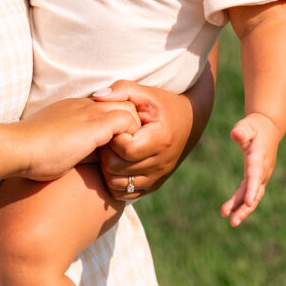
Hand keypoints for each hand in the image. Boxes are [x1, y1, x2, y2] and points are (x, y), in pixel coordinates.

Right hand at [18, 97, 139, 181]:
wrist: (17, 148)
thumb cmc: (29, 154)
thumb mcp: (55, 144)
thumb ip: (72, 145)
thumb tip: (87, 158)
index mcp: (74, 108)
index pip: (107, 104)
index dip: (116, 122)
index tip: (116, 143)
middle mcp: (84, 105)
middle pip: (123, 101)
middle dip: (130, 123)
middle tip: (129, 148)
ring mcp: (90, 112)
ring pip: (130, 108)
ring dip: (132, 131)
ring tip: (126, 154)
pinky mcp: (94, 124)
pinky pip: (127, 121)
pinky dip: (130, 138)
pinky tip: (121, 156)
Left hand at [94, 80, 195, 200]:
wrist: (188, 124)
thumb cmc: (162, 105)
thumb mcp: (146, 92)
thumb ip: (122, 90)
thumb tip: (97, 96)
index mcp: (160, 140)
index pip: (126, 149)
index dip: (113, 138)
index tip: (113, 127)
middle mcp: (161, 163)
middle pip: (118, 168)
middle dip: (106, 153)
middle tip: (108, 139)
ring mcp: (157, 178)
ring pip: (118, 185)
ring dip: (107, 169)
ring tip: (111, 150)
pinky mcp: (153, 186)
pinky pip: (124, 194)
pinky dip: (114, 182)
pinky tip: (116, 163)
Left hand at [220, 112, 280, 226]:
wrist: (269, 128)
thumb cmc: (255, 126)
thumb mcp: (248, 125)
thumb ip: (242, 130)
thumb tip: (235, 135)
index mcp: (259, 157)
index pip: (255, 175)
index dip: (252, 189)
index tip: (248, 202)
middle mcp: (263, 170)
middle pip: (255, 191)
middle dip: (244, 207)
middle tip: (232, 220)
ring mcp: (262, 176)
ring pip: (253, 196)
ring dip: (242, 209)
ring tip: (230, 221)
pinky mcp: (258, 178)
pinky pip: (250, 193)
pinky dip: (241, 202)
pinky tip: (230, 211)